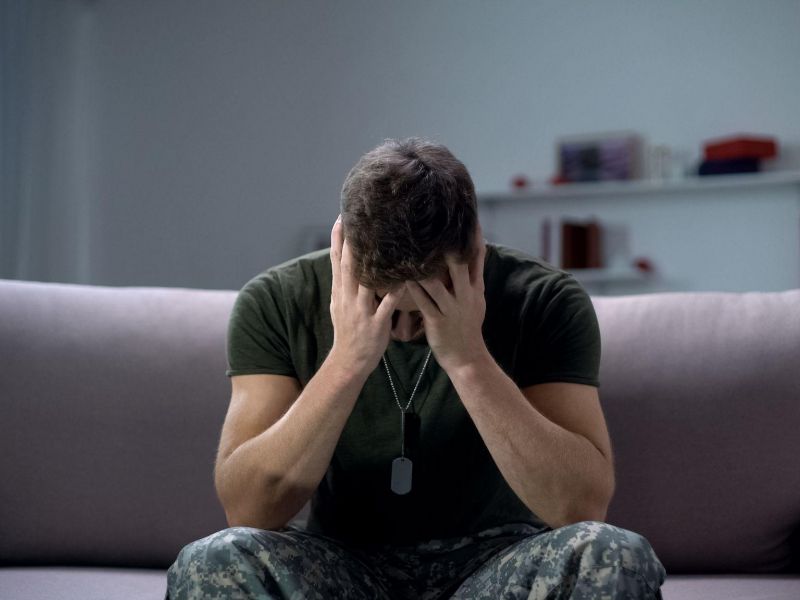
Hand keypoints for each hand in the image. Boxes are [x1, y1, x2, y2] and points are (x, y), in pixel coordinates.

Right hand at [328, 216, 402, 375]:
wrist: (348, 362)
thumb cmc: (348, 332)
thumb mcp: (339, 305)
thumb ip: (344, 284)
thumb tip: (345, 262)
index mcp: (340, 292)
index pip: (336, 261)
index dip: (338, 239)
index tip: (341, 218)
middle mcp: (348, 298)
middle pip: (349, 266)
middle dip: (352, 242)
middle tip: (359, 220)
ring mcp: (361, 311)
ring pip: (366, 282)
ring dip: (373, 262)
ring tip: (384, 241)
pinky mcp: (375, 324)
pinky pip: (387, 305)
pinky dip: (395, 292)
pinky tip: (405, 279)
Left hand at [405, 226, 489, 373]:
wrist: (467, 358)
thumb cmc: (467, 328)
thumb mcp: (477, 302)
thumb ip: (473, 280)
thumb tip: (472, 257)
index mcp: (476, 290)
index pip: (478, 258)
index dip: (474, 237)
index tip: (469, 217)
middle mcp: (466, 296)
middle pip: (459, 266)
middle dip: (448, 246)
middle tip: (435, 226)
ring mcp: (451, 309)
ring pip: (436, 284)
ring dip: (422, 267)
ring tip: (409, 249)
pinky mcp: (437, 321)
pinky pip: (422, 302)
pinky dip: (412, 289)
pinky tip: (402, 277)